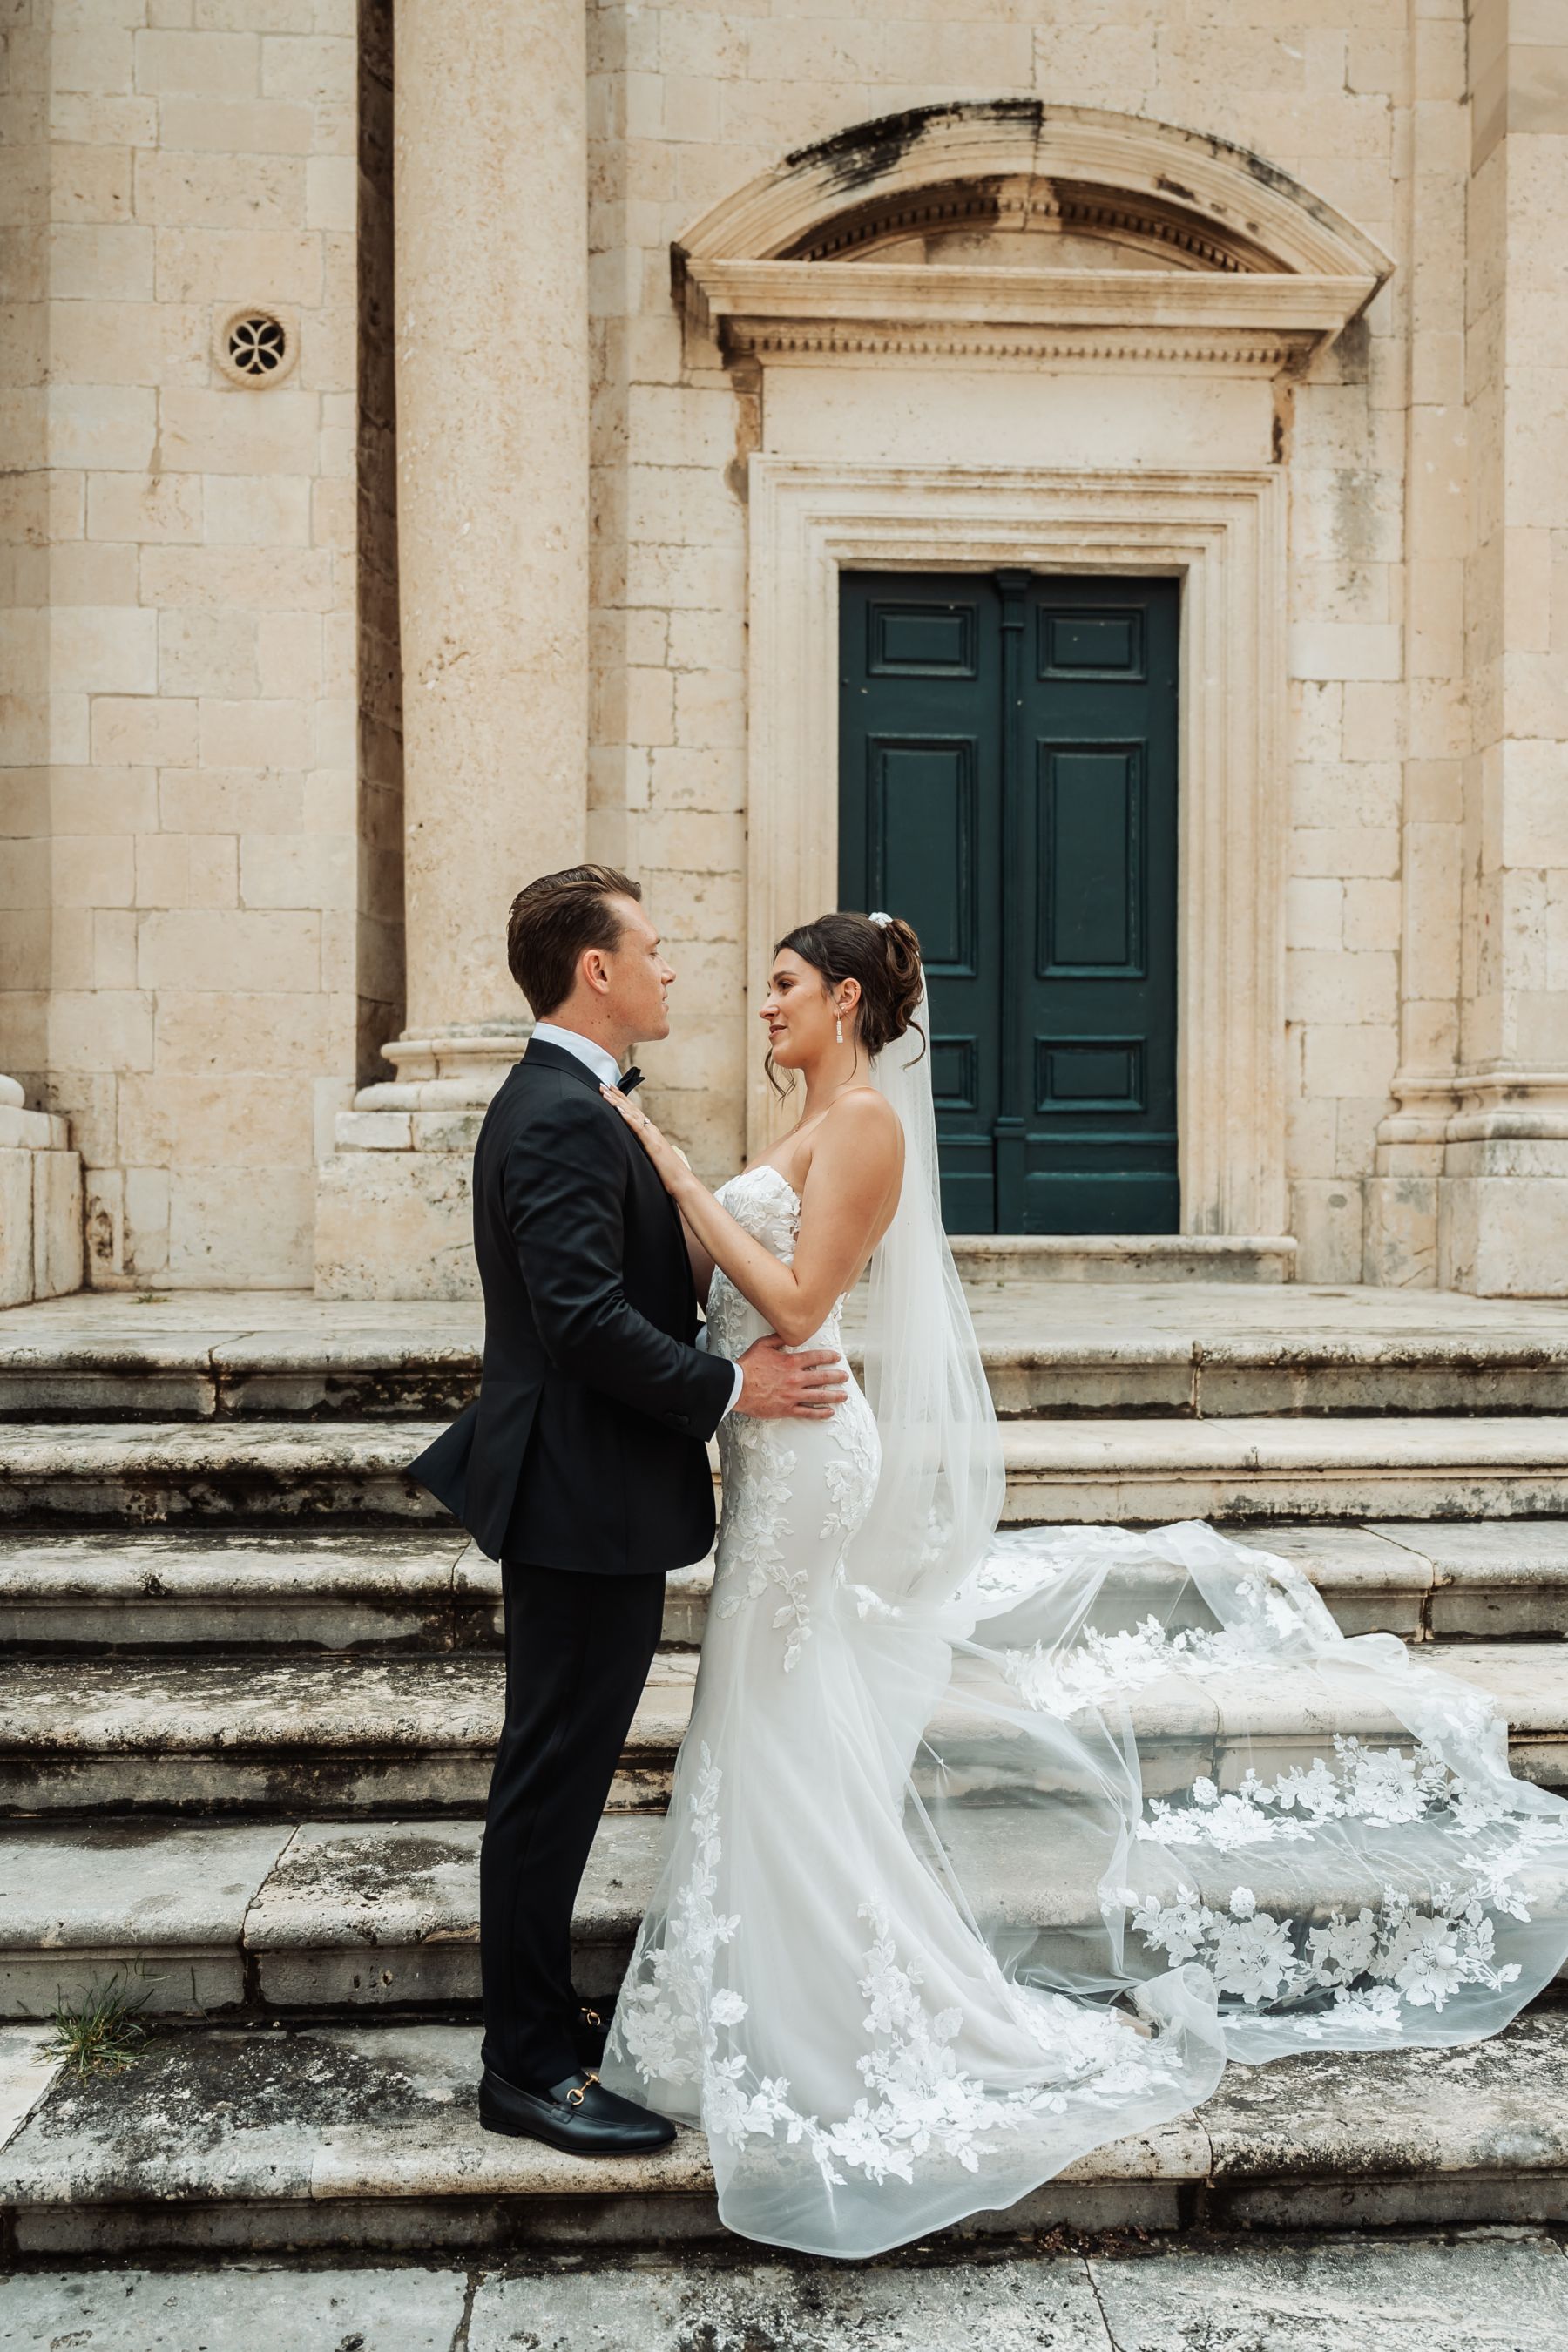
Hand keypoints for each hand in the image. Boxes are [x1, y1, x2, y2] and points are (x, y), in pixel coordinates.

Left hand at [599, 1082, 686, 1193]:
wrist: (682, 1182)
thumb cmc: (669, 1173)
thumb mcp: (654, 1158)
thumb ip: (646, 1149)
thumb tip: (637, 1148)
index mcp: (652, 1133)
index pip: (635, 1113)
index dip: (623, 1100)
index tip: (611, 1091)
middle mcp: (652, 1130)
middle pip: (632, 1109)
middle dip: (617, 1096)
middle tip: (604, 1085)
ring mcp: (652, 1136)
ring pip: (633, 1115)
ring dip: (618, 1102)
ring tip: (606, 1093)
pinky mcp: (652, 1144)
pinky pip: (638, 1128)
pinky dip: (628, 1118)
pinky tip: (618, 1110)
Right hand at [734, 1334, 848, 1420]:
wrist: (737, 1387)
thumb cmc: (747, 1366)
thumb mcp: (762, 1345)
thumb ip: (778, 1338)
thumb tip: (788, 1333)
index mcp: (791, 1362)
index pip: (816, 1358)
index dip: (829, 1357)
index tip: (836, 1357)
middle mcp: (796, 1378)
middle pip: (823, 1377)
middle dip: (837, 1377)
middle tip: (845, 1377)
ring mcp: (793, 1395)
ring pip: (820, 1396)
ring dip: (834, 1396)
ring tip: (843, 1396)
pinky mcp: (787, 1408)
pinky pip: (808, 1412)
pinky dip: (820, 1413)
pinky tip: (829, 1412)